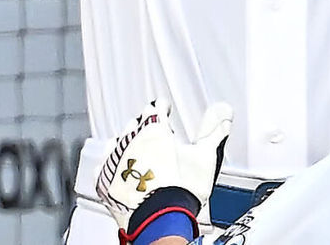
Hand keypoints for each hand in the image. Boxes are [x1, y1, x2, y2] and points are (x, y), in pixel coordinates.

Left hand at [97, 98, 232, 241]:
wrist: (159, 221)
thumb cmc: (182, 190)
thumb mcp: (205, 157)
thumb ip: (214, 131)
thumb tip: (225, 113)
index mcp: (154, 127)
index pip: (156, 107)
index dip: (163, 109)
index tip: (165, 110)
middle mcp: (131, 137)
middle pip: (137, 123)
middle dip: (146, 127)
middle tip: (156, 136)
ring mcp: (115, 158)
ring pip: (120, 140)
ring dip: (129, 144)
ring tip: (140, 153)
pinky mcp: (104, 178)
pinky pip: (105, 164)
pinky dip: (113, 165)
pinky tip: (122, 169)